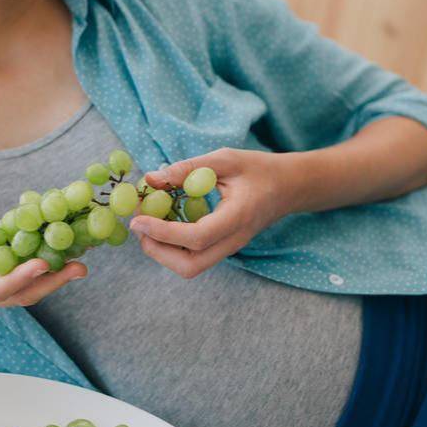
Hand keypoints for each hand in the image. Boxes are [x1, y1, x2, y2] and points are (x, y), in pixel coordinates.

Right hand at [0, 233, 86, 314]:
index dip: (21, 277)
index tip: (42, 263)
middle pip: (22, 296)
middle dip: (52, 283)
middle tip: (79, 267)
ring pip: (27, 292)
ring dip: (55, 279)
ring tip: (80, 262)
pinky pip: (22, 282)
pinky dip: (43, 270)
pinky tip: (60, 253)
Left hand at [130, 147, 296, 278]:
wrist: (288, 188)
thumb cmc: (259, 169)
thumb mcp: (225, 159)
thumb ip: (188, 168)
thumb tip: (151, 179)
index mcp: (237, 217)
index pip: (198, 237)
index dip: (164, 232)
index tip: (138, 219)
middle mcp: (233, 241)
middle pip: (190, 266)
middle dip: (158, 251)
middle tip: (139, 224)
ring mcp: (229, 248)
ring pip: (190, 267)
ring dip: (162, 250)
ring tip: (147, 222)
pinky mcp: (223, 247)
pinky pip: (194, 257)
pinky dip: (171, 246)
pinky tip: (163, 221)